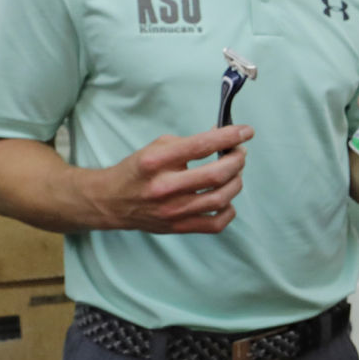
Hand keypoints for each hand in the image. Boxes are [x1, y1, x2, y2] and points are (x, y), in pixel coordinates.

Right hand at [89, 126, 251, 232]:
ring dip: (236, 182)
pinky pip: (215, 224)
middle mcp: (165, 187)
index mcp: (156, 161)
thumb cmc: (138, 170)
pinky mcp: (178, 227)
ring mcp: (172, 211)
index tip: (246, 131)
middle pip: (217, 174)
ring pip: (221, 198)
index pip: (201, 146)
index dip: (229, 136)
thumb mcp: (157, 147)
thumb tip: (224, 137)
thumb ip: (191, 142)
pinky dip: (228, 210)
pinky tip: (226, 199)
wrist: (112, 201)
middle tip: (240, 153)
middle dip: (237, 160)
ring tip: (235, 173)